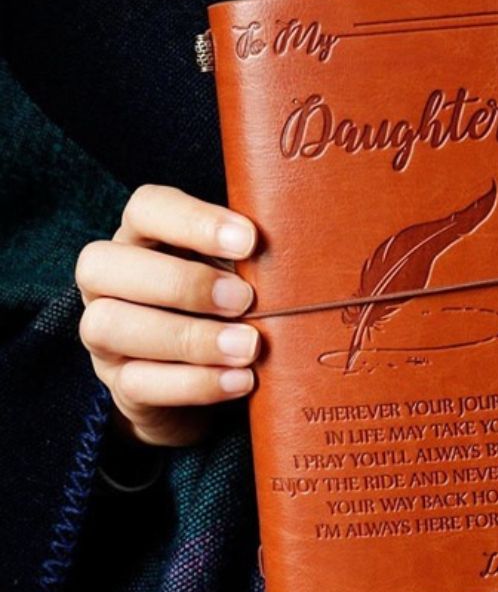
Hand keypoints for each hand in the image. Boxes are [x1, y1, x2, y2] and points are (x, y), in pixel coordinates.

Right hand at [75, 183, 261, 446]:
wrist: (203, 377)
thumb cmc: (226, 307)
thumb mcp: (238, 274)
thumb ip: (253, 261)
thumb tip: (301, 256)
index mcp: (142, 236)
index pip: (145, 208)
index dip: (193, 221)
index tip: (249, 241)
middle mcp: (108, 280)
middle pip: (105, 264)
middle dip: (184, 283)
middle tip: (245, 300)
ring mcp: (102, 332)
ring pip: (110, 326)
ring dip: (188, 338)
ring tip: (248, 347)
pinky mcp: (117, 382)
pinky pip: (137, 383)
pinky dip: (195, 383)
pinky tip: (241, 380)